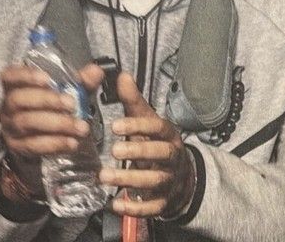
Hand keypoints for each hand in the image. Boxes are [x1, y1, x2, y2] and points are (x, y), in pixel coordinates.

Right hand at [0, 63, 103, 196]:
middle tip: (71, 104)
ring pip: (27, 123)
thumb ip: (82, 80)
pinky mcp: (18, 146)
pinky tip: (72, 142)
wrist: (43, 133)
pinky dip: (55, 143)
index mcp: (17, 86)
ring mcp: (11, 127)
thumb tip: (96, 71)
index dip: (26, 75)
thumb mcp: (69, 89)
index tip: (47, 79)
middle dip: (47, 100)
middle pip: (20, 100)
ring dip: (57, 124)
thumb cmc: (54, 103)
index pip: (11, 76)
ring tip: (80, 127)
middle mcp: (9, 105)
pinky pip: (34, 145)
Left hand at [100, 72, 194, 217]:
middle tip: (114, 150)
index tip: (116, 126)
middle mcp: (172, 156)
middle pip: (161, 153)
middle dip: (139, 151)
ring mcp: (170, 180)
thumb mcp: (147, 121)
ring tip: (104, 176)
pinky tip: (115, 204)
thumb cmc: (157, 143)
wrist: (180, 176)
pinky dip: (135, 208)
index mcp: (169, 134)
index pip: (158, 127)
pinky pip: (152, 207)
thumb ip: (133, 101)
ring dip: (130, 179)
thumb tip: (122, 75)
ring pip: (155, 180)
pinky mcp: (163, 201)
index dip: (139, 126)